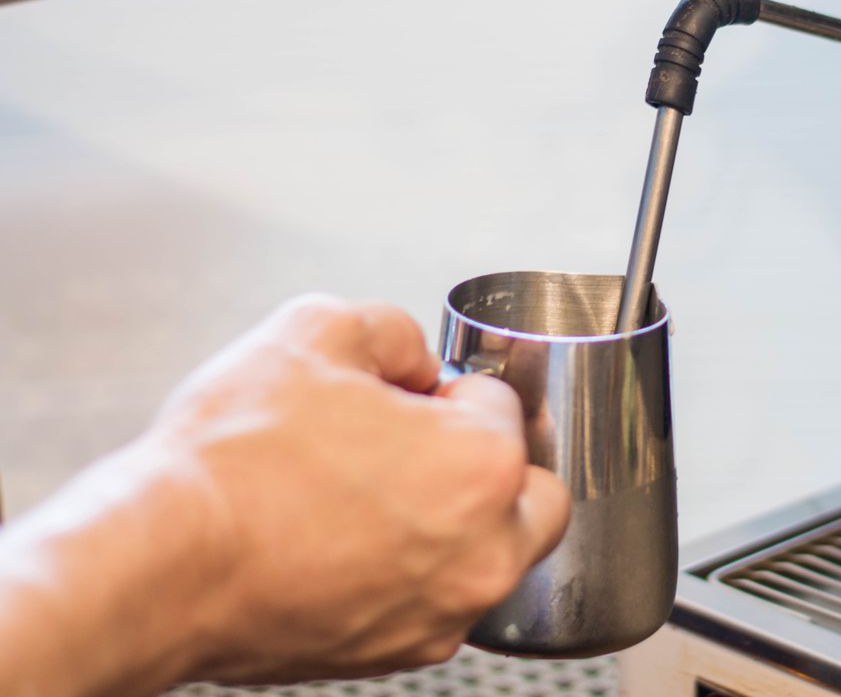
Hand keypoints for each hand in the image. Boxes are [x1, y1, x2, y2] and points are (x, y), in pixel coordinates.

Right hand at [136, 296, 568, 683]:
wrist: (161, 564)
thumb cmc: (234, 459)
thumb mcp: (315, 329)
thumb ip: (392, 330)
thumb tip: (414, 359)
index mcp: (483, 465)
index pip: (503, 404)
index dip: (453, 387)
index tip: (413, 395)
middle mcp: (484, 550)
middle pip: (536, 494)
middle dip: (495, 462)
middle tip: (428, 444)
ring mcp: (444, 611)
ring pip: (492, 555)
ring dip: (459, 521)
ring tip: (377, 494)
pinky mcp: (399, 653)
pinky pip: (438, 601)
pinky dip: (414, 572)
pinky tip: (351, 543)